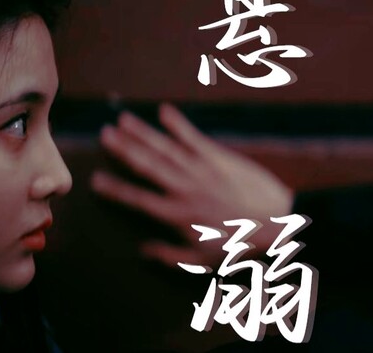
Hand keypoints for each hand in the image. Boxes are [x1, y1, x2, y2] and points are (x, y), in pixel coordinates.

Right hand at [91, 103, 293, 266]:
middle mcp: (184, 189)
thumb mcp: (202, 261)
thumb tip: (142, 251)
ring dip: (143, 133)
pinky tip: (164, 111)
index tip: (95, 180)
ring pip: (166, 149)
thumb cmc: (239, 246)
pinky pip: (194, 138)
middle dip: (124, 149)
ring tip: (123, 119)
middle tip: (104, 135)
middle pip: (148, 166)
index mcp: (177, 215)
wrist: (277, 223)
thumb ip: (169, 256)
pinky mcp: (219, 158)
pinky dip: (179, 124)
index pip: (138, 200)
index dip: (115, 190)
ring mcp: (201, 171)